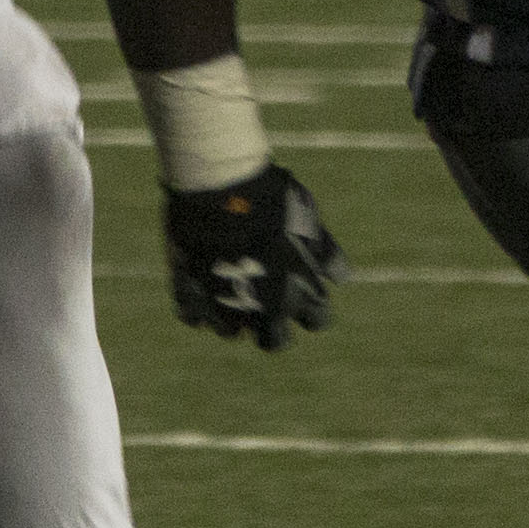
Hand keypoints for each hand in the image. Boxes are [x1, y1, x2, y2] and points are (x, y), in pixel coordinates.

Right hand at [163, 163, 346, 348]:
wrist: (219, 186)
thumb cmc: (270, 199)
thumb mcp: (307, 221)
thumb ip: (325, 253)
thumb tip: (338, 279)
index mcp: (300, 294)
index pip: (317, 320)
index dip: (310, 306)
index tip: (300, 289)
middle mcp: (264, 311)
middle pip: (273, 341)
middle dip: (271, 325)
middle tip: (262, 296)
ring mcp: (224, 308)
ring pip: (229, 331)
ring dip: (232, 315)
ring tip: (228, 285)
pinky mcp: (190, 298)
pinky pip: (193, 316)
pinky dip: (197, 303)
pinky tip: (201, 280)